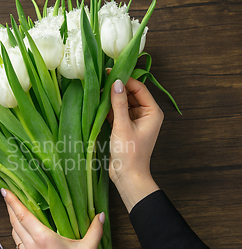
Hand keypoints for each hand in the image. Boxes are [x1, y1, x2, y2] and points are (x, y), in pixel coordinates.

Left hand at [1, 188, 104, 248]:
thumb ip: (95, 230)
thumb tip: (101, 215)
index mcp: (43, 238)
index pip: (23, 215)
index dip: (12, 202)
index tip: (4, 191)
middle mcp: (31, 246)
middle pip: (15, 222)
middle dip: (9, 208)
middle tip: (7, 197)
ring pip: (15, 235)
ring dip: (13, 222)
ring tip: (14, 213)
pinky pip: (18, 248)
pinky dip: (17, 237)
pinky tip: (22, 235)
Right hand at [106, 75, 162, 211]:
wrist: (127, 176)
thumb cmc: (129, 153)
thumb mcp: (122, 126)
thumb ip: (118, 103)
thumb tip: (116, 82)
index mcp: (152, 112)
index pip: (139, 88)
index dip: (125, 79)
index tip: (110, 72)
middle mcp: (145, 114)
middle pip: (130, 94)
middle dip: (117, 87)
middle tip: (100, 79)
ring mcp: (135, 121)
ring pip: (122, 103)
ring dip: (111, 98)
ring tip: (96, 89)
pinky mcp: (124, 128)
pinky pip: (117, 113)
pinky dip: (108, 109)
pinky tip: (96, 103)